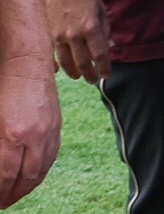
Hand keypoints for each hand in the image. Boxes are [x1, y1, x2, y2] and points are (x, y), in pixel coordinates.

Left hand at [0, 55, 59, 207]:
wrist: (27, 65)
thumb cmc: (4, 89)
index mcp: (13, 136)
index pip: (5, 176)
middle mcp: (35, 137)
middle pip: (26, 178)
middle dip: (12, 194)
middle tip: (3, 203)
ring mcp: (50, 132)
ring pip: (41, 170)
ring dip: (28, 186)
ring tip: (16, 194)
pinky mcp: (57, 125)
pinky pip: (51, 156)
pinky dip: (41, 171)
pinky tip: (33, 176)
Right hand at [43, 0, 108, 81]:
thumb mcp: (101, 10)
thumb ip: (105, 30)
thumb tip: (109, 47)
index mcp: (91, 28)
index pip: (100, 55)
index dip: (104, 67)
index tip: (108, 75)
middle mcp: (74, 35)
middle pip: (83, 62)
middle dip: (90, 74)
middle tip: (94, 80)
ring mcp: (60, 36)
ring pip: (67, 62)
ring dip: (74, 72)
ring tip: (79, 77)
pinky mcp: (49, 35)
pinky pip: (54, 55)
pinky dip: (58, 65)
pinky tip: (61, 71)